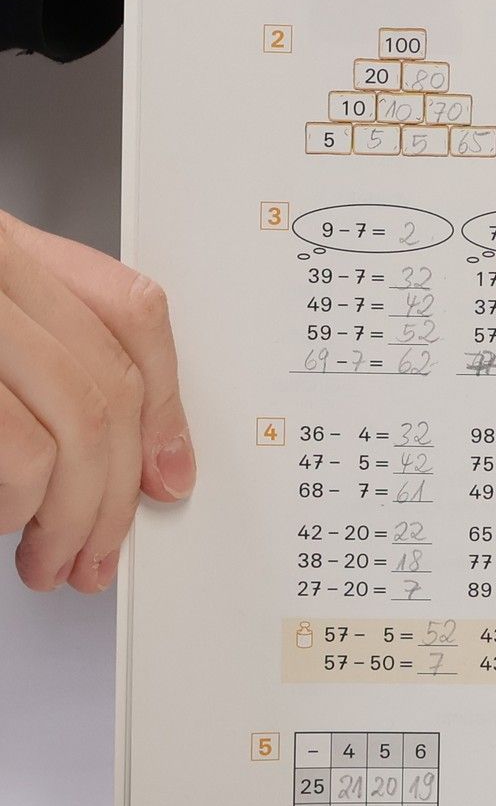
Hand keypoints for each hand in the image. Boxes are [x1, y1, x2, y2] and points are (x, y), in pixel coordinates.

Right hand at [0, 213, 193, 592]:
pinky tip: (3, 523)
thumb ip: (48, 361)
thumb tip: (151, 459)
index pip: (131, 307)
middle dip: (116, 491)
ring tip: (48, 559)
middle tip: (98, 554)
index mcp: (4, 246)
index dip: (163, 401)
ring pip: (72, 429)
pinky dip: (17, 508)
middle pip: (107, 384)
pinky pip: (20, 457)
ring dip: (72, 518)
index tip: (170, 476)